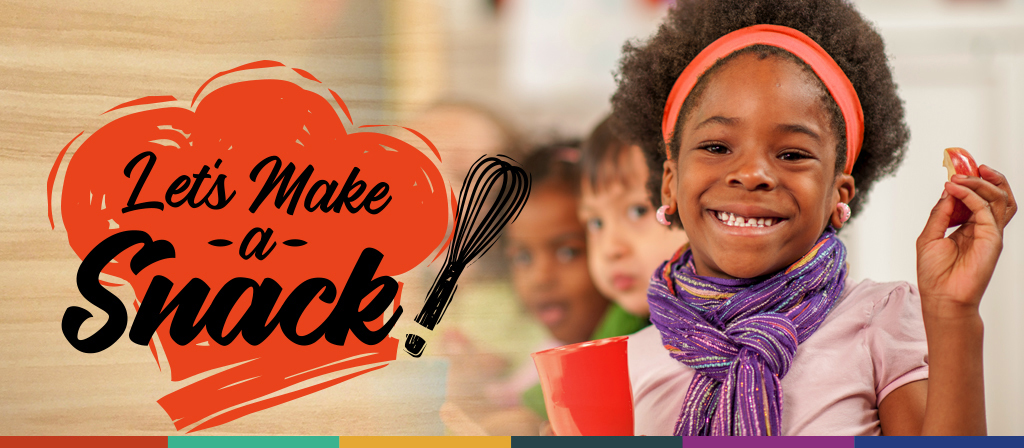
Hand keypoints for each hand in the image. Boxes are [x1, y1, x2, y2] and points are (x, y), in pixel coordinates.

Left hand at [917, 165, 1015, 316]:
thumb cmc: (934, 273)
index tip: (954, 167)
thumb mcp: (929, 236)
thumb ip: (940, 213)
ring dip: (980, 182)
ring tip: (960, 175)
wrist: (941, 298)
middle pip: (996, 194)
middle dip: (983, 176)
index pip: (976, 198)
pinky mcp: (992, 239)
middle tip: (965, 164)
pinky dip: (971, 195)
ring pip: (999, 198)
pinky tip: (954, 188)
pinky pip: (986, 210)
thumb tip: (948, 190)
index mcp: (969, 227)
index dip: (969, 181)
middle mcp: (983, 228)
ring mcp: (990, 233)